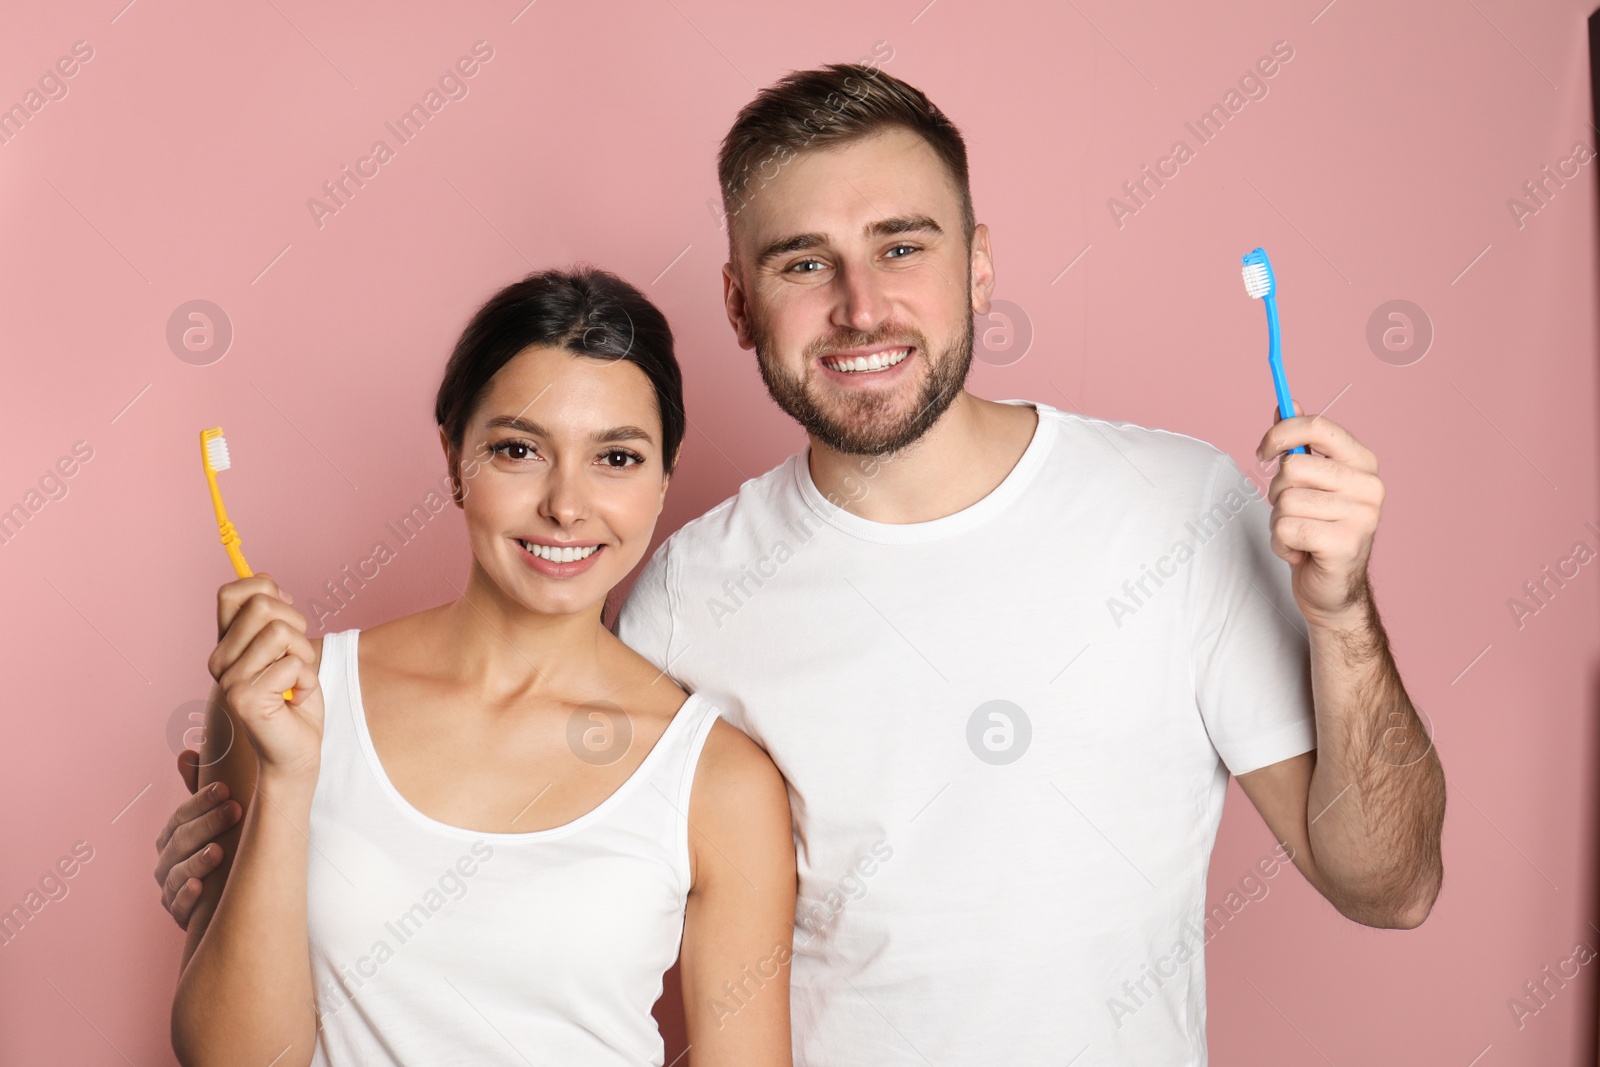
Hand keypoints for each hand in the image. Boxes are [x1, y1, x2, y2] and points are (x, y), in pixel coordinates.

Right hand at [153, 760, 241, 929]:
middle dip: (207, 824)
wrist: (231, 898)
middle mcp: (168, 861)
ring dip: (197, 861)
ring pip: (177, 873)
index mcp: (173, 835)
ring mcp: (172, 888)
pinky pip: (178, 907)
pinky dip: (187, 897)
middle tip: (235, 810)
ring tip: (219, 851)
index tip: (225, 787)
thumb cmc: (222, 848)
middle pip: (179, 841)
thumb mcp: (213, 818)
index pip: (181, 815)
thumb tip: (186, 754)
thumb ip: (199, 789)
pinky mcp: (181, 914)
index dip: (200, 801)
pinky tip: (200, 887)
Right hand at [208, 573, 324, 782]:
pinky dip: (306, 679)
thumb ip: (271, 616)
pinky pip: (292, 663)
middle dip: (297, 625)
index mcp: (226, 645)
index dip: (265, 590)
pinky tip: (296, 698)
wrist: (296, 752)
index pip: (231, 593)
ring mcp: (229, 680)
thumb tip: (265, 578)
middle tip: (298, 656)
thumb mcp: (287, 648)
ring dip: (304, 655)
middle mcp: (219, 661)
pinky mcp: (245, 699)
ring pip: (280, 632)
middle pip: (262, 605)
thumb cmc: (294, 699)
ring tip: (297, 679)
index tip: (286, 612)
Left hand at [1255, 402, 1384, 628]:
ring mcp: (1362, 515)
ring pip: (1285, 501)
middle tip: (1293, 512)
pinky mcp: (1346, 543)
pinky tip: (1300, 553)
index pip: (1318, 426)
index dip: (1280, 433)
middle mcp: (1369, 485)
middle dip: (1277, 492)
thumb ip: (1300, 444)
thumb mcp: (1308, 483)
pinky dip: (1281, 544)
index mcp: (1362, 462)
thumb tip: (1286, 402)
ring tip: (1299, 535)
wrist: (1333, 590)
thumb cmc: (1316, 530)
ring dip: (1278, 522)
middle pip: (1292, 468)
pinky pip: (1287, 530)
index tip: (1263, 451)